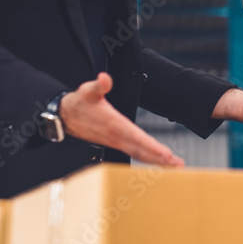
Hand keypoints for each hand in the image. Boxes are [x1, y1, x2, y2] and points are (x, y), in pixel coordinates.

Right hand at [60, 73, 183, 167]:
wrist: (65, 116)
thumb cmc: (79, 103)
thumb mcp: (87, 91)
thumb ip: (99, 85)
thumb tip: (104, 78)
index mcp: (113, 124)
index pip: (136, 137)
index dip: (150, 146)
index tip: (164, 153)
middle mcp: (116, 136)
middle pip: (141, 149)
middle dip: (159, 157)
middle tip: (177, 164)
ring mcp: (116, 141)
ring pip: (139, 153)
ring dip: (156, 160)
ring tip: (174, 165)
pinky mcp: (115, 143)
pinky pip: (134, 152)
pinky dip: (147, 157)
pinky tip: (158, 160)